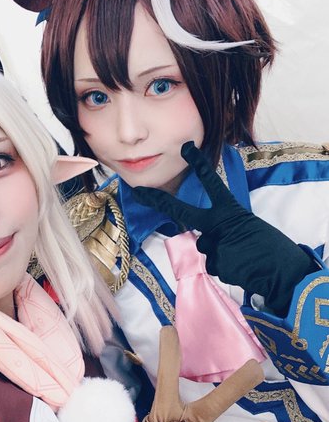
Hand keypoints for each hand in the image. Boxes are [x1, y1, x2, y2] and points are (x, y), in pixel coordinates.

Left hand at [133, 141, 317, 315]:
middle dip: (159, 202)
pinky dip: (226, 269)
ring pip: (205, 249)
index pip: (211, 183)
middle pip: (182, 211)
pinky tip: (240, 269)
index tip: (186, 148)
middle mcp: (218, 225)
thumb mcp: (248, 229)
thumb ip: (225, 228)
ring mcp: (214, 244)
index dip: (199, 165)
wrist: (283, 273)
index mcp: (230, 210)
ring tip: (241, 259)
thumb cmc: (270, 249)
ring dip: (219, 255)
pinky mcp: (215, 264)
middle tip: (139, 192)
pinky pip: (213, 265)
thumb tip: (208, 240)